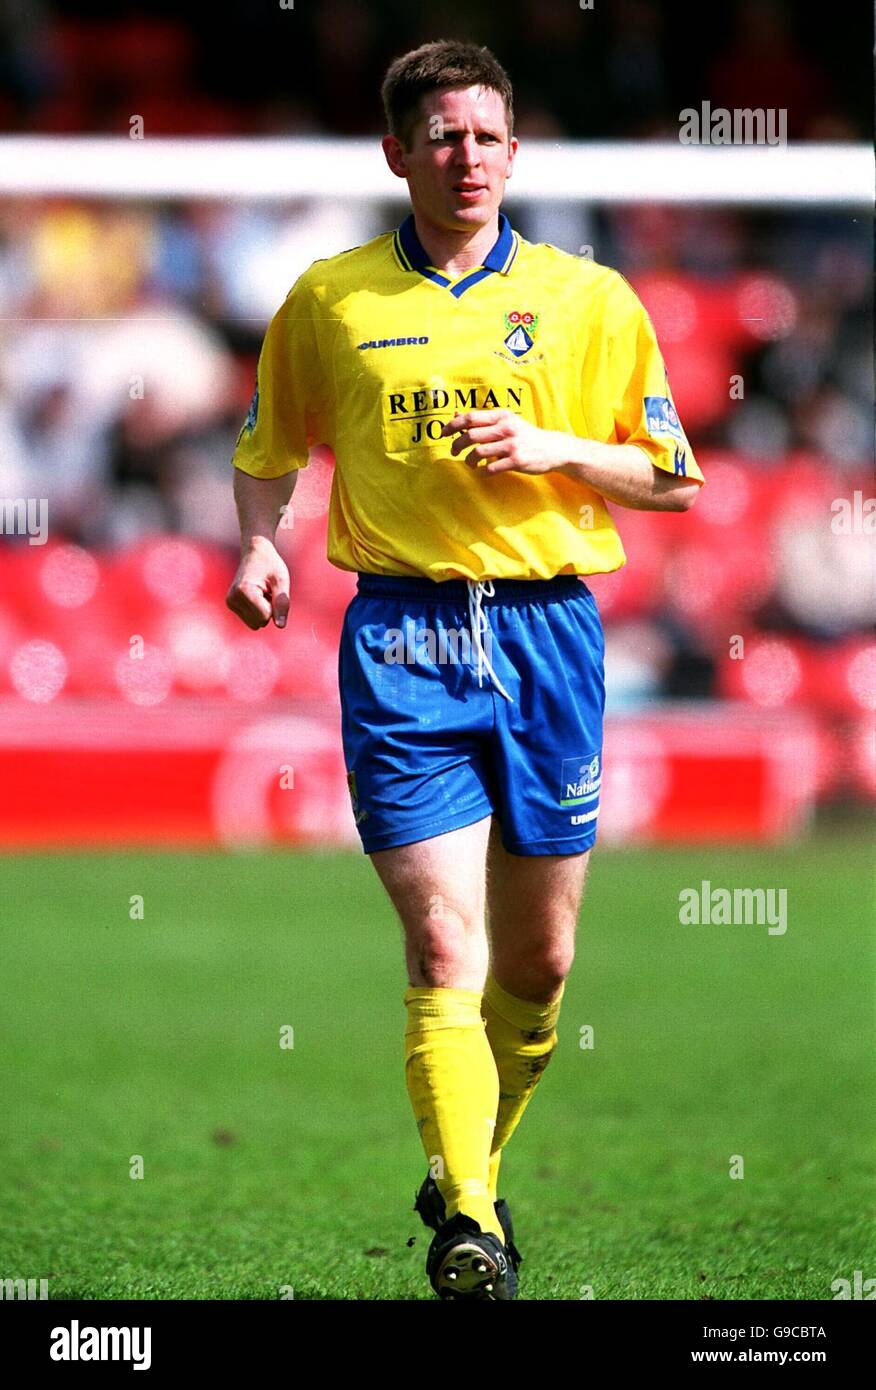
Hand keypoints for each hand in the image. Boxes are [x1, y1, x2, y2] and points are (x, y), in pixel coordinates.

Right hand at [225, 537, 289, 629]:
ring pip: (256, 624)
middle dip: (269, 609)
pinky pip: (252, 621)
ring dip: (264, 610)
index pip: (266, 616)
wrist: (255, 552)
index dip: (274, 605)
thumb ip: (282, 603)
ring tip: (262, 592)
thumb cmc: (270, 564)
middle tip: (266, 589)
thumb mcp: (281, 580)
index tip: (270, 588)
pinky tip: (256, 595)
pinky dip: (258, 611)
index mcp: (243, 591)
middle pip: (261, 622)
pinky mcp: (231, 605)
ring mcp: (230, 603)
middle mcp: (232, 598)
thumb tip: (281, 626)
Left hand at [441, 410, 569, 474]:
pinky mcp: (517, 461)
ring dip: (469, 461)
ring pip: (478, 453)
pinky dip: (482, 472)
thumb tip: (455, 415)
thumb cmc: (525, 436)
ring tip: (471, 464)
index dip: (452, 425)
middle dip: (456, 445)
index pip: (470, 417)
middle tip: (453, 452)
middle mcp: (506, 428)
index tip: (443, 434)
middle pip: (470, 435)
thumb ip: (483, 421)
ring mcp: (511, 445)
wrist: (553, 448)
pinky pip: (491, 468)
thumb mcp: (507, 422)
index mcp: (502, 416)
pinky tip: (483, 472)